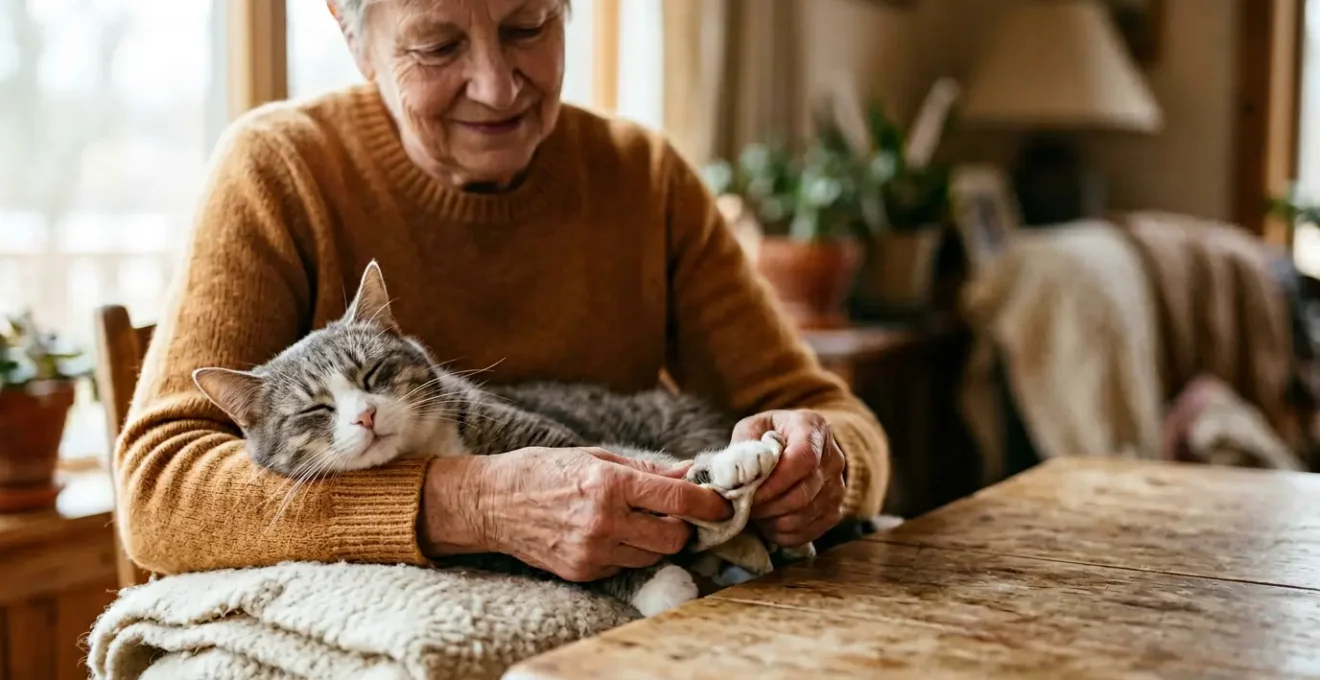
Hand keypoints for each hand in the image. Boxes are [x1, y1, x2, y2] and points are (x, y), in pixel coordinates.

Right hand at [418, 448, 730, 581]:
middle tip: (679, 514)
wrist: (491, 503)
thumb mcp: (596, 457)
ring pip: (653, 556)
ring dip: (657, 540)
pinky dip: (629, 552)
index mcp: (609, 484)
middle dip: (684, 527)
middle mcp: (604, 522)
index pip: (678, 501)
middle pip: (674, 538)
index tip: (722, 504)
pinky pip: (626, 566)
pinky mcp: (583, 572)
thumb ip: (646, 470)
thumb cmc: (543, 471)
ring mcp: (592, 551)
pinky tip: (612, 534)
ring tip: (640, 521)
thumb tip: (690, 474)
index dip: (709, 504)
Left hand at [731, 410, 846, 547]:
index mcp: (813, 428)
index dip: (775, 482)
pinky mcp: (834, 512)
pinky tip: (767, 521)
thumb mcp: (751, 429)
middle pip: (803, 493)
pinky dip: (782, 533)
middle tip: (744, 507)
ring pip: (803, 516)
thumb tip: (733, 479)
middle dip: (768, 505)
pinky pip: (807, 532)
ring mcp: (838, 487)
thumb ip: (743, 448)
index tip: (750, 493)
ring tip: (754, 512)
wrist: (795, 447)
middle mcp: (833, 458)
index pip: (803, 458)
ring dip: (772, 520)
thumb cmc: (767, 436)